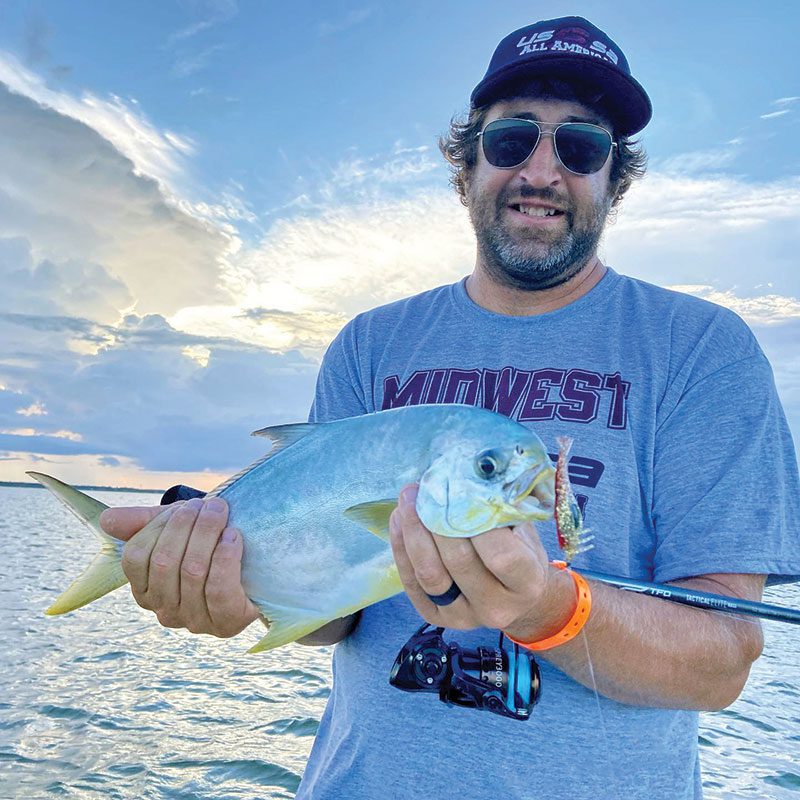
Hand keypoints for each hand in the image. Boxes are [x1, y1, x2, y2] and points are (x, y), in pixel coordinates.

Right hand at [100, 498, 258, 636]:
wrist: (258, 565)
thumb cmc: (210, 544)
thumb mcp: (178, 529)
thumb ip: (143, 523)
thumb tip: (107, 519)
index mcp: (146, 591)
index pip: (136, 557)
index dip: (160, 527)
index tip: (185, 507)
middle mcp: (165, 612)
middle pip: (165, 562)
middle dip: (188, 525)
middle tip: (210, 504)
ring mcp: (195, 622)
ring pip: (193, 572)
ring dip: (208, 534)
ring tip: (222, 513)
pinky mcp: (226, 623)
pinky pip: (218, 590)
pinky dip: (226, 558)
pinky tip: (234, 537)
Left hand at [388, 484, 574, 641]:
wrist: (517, 598)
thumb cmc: (520, 552)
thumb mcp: (524, 530)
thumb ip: (504, 509)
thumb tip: (471, 475)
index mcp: (526, 584)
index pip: (501, 555)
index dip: (478, 522)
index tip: (461, 490)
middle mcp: (496, 607)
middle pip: (459, 562)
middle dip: (437, 519)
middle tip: (426, 487)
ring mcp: (464, 617)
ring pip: (430, 574)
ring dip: (413, 532)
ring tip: (407, 500)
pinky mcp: (436, 618)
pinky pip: (412, 583)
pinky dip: (401, 549)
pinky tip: (398, 521)